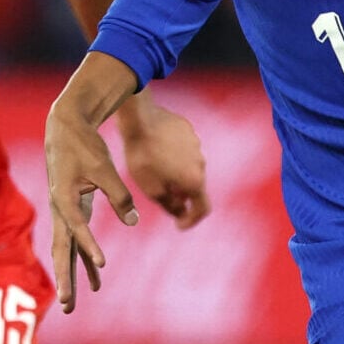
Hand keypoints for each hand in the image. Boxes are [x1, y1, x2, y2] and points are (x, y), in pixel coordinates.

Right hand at [45, 98, 137, 310]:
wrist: (65, 126)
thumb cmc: (84, 144)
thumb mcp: (104, 167)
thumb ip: (118, 194)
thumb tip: (133, 220)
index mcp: (64, 199)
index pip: (77, 228)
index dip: (89, 246)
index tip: (103, 263)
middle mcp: (59, 210)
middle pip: (61, 250)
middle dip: (65, 278)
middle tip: (68, 304)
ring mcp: (63, 212)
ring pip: (66, 250)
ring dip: (71, 275)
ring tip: (72, 304)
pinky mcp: (71, 210)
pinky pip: (76, 241)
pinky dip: (85, 258)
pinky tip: (97, 277)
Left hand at [118, 98, 211, 227]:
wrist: (139, 120)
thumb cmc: (143, 158)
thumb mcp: (152, 190)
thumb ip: (170, 206)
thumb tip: (180, 212)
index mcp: (195, 181)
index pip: (203, 209)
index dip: (192, 220)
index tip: (179, 224)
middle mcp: (201, 163)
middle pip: (195, 187)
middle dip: (181, 195)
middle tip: (162, 196)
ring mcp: (196, 145)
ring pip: (189, 166)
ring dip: (178, 174)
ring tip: (155, 169)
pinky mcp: (187, 130)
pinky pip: (184, 149)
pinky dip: (174, 156)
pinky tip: (156, 151)